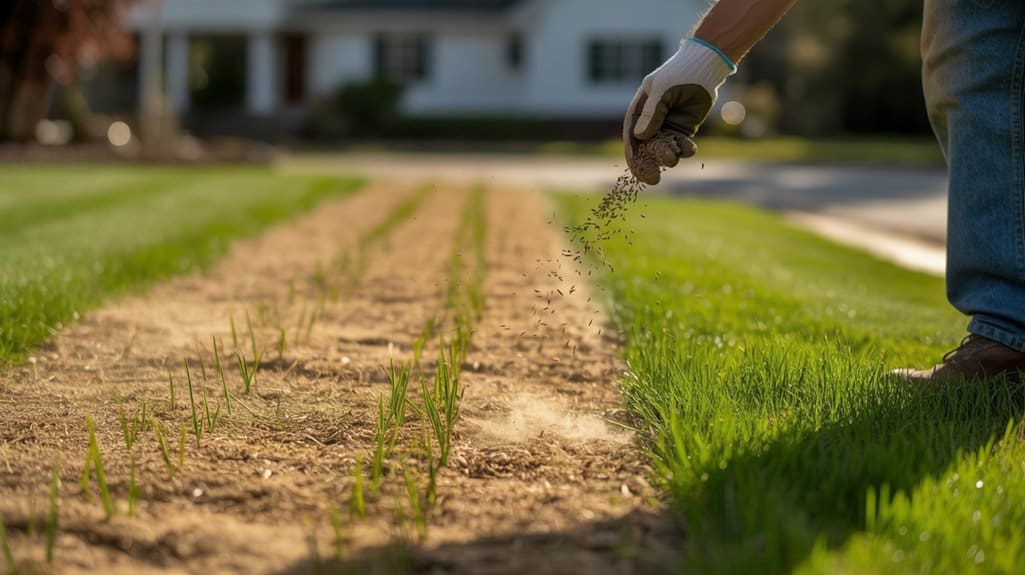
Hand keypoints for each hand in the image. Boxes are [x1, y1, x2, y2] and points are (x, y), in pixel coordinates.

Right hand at [624, 38, 735, 184]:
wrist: (706, 65)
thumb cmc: (680, 72)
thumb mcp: (663, 90)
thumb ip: (652, 113)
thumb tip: (640, 136)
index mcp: (639, 110)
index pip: (632, 136)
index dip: (633, 154)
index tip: (636, 170)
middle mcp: (651, 120)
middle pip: (646, 147)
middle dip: (649, 162)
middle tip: (654, 179)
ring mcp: (667, 125)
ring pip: (664, 148)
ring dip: (668, 155)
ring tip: (673, 158)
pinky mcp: (683, 129)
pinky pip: (681, 144)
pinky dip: (684, 149)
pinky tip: (690, 149)